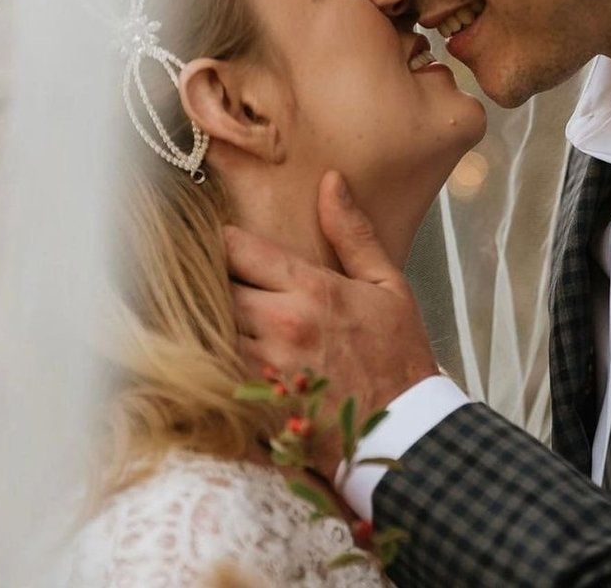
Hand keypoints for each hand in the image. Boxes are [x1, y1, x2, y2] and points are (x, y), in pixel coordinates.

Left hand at [226, 171, 438, 476]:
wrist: (404, 429)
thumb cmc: (398, 353)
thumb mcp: (388, 284)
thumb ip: (353, 233)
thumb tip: (330, 181)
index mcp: (312, 290)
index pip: (239, 249)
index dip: (224, 240)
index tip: (224, 240)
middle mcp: (280, 326)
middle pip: (213, 287)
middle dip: (210, 278)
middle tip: (210, 275)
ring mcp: (262, 368)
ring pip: (206, 329)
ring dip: (206, 319)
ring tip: (207, 312)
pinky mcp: (252, 404)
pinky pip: (210, 371)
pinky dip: (208, 357)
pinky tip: (215, 353)